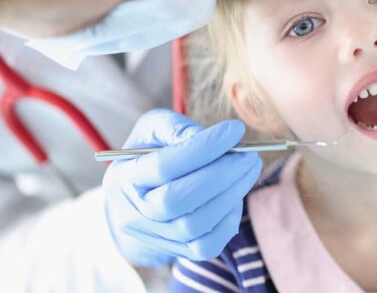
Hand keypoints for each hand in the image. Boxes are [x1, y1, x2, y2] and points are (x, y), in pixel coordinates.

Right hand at [103, 109, 261, 266]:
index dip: (203, 147)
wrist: (138, 203)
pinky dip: (230, 218)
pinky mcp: (180, 251)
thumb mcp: (152, 131)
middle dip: (221, 174)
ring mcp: (156, 236)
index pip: (163, 166)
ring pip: (196, 224)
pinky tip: (237, 193)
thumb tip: (203, 136)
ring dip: (232, 193)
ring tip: (249, 168)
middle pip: (178, 200)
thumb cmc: (150, 156)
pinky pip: (209, 244)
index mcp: (124, 178)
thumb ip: (173, 127)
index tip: (235, 129)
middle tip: (249, 154)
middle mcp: (135, 213)